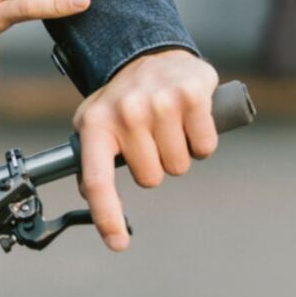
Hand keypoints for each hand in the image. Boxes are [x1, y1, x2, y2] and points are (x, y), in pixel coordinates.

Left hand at [72, 47, 218, 250]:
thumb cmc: (122, 97)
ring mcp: (159, 102)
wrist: (150, 54)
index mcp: (96, 123)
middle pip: (151, 179)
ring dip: (178, 152)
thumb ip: (90, 160)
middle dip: (154, 165)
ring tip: (168, 125)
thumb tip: (90, 197)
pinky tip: (189, 120)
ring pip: (179, 166)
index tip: (118, 243)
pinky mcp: (191, 95)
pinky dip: (201, 141)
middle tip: (150, 138)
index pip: (97, 181)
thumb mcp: (95, 122)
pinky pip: (205, 148)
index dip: (107, 217)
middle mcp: (126, 112)